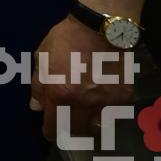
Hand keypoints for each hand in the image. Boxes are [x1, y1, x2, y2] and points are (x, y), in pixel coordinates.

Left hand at [30, 17, 135, 141]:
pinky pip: (112, 110)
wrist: (101, 27)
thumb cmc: (65, 39)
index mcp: (60, 95)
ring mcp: (106, 102)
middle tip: (68, 118)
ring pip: (97, 125)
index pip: (53, 128)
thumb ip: (38, 86)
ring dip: (89, 121)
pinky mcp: (123, 97)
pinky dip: (106, 107)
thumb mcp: (41, 59)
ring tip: (85, 107)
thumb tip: (37, 107)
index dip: (50, 131)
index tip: (50, 128)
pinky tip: (101, 92)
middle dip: (70, 129)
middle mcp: (83, 104)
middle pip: (77, 133)